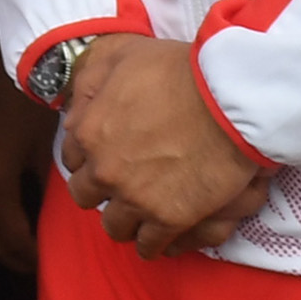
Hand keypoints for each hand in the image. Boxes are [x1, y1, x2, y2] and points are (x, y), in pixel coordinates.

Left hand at [60, 36, 272, 254]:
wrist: (229, 98)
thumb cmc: (177, 71)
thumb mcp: (118, 55)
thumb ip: (89, 83)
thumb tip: (74, 112)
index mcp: (88, 133)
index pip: (71, 160)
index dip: (88, 159)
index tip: (103, 159)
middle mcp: (104, 171)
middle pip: (86, 197)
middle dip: (100, 193)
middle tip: (121, 188)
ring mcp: (135, 198)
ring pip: (115, 227)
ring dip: (125, 222)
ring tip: (139, 217)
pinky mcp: (170, 219)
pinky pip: (151, 245)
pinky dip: (153, 244)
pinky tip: (159, 239)